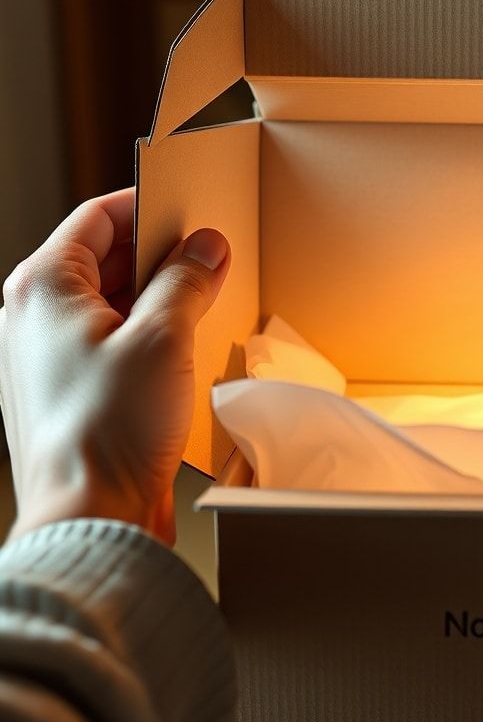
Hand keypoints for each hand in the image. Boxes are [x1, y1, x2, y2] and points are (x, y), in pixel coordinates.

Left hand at [0, 189, 228, 544]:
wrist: (90, 514)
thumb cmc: (110, 427)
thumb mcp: (163, 338)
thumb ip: (186, 280)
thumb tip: (206, 246)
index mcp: (43, 287)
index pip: (98, 216)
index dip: (149, 207)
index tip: (194, 211)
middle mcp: (32, 316)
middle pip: (102, 258)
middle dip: (160, 255)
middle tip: (210, 258)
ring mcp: (46, 356)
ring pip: (108, 301)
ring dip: (156, 296)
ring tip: (204, 302)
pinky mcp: (66, 389)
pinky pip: (109, 340)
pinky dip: (145, 331)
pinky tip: (182, 344)